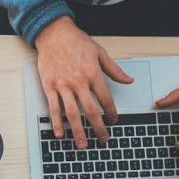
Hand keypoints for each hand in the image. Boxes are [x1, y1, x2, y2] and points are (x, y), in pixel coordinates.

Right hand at [35, 17, 133, 148]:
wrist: (54, 34)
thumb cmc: (76, 42)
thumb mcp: (100, 53)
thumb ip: (114, 70)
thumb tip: (129, 80)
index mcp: (93, 74)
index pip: (105, 99)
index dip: (111, 112)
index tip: (114, 121)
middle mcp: (78, 82)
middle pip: (91, 110)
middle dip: (98, 127)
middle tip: (103, 139)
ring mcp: (62, 86)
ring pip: (72, 113)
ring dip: (78, 131)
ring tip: (83, 144)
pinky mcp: (49, 87)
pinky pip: (53, 108)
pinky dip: (56, 122)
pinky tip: (60, 133)